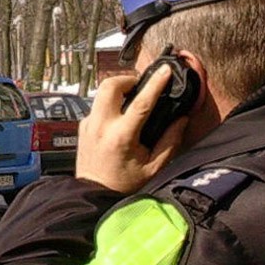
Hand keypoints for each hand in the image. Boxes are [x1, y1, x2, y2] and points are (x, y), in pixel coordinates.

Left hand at [76, 64, 187, 193]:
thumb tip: (181, 119)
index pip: (140, 102)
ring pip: (101, 93)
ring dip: (118, 89)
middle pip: (110, 85)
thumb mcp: (153, 167)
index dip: (155, 83)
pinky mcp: (82, 127)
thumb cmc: (123, 184)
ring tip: (132, 98)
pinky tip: (120, 116)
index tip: (165, 71)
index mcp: (121, 137)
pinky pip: (97, 106)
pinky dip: (110, 104)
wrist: (94, 193)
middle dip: (128, 79)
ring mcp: (88, 125)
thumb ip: (170, 141)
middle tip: (141, 85)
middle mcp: (101, 127)